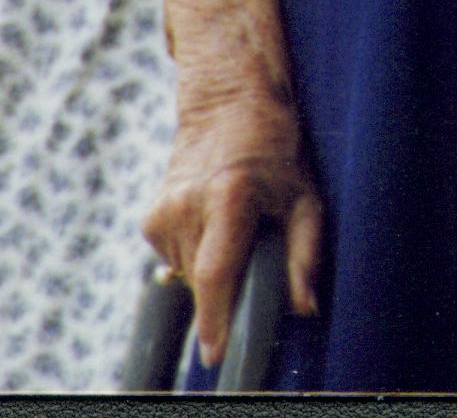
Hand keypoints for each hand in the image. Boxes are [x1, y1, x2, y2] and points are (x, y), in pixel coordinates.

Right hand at [142, 81, 326, 365]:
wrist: (227, 102)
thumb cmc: (276, 149)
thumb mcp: (305, 196)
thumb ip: (305, 255)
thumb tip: (303, 307)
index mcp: (228, 195)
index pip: (215, 272)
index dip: (216, 318)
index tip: (216, 354)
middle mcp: (186, 204)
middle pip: (204, 282)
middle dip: (229, 295)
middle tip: (254, 265)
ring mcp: (162, 212)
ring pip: (189, 276)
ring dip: (215, 272)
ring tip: (237, 231)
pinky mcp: (150, 220)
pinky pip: (177, 262)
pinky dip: (199, 257)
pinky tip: (215, 226)